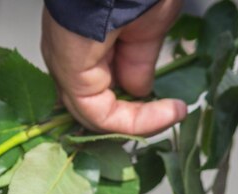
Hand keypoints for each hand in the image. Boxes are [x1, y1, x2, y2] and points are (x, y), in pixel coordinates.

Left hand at [41, 0, 185, 135]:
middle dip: (135, 118)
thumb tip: (140, 90)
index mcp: (84, 42)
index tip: (172, 106)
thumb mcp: (146, 27)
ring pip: (95, 115)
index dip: (137, 105)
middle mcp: (70, 56)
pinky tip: (162, 114)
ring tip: (171, 114)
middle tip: (168, 115)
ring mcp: (66, 66)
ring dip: (138, 122)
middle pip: (97, 106)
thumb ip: (139, 63)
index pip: (103, 89)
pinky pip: (97, 114)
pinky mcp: (70, 75)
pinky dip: (132, 121)